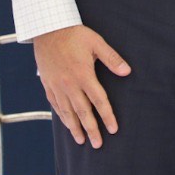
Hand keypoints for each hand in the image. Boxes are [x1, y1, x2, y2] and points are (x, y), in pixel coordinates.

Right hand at [33, 25, 130, 147]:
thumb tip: (127, 71)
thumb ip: (112, 59)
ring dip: (75, 127)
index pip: (99, 101)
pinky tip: (67, 123)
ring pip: (67, 112)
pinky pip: (55, 105)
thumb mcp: (97, 43)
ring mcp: (56, 86)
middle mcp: (69, 84)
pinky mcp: (48, 85)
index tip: (113, 129)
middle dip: (91, 129)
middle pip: (82, 112)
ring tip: (81, 140)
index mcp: (84, 75)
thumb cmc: (75, 35)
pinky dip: (62, 116)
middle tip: (98, 144)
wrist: (47, 30)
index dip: (107, 116)